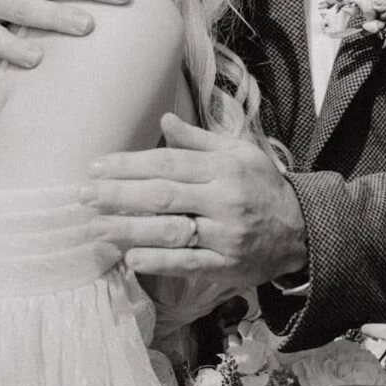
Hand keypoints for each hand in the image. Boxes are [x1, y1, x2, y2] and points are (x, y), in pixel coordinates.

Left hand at [87, 113, 307, 286]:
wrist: (302, 230)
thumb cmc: (264, 187)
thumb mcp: (240, 154)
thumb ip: (200, 141)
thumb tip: (164, 121)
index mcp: (225, 169)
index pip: (169, 163)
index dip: (129, 165)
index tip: (96, 166)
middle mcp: (224, 200)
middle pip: (163, 195)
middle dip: (118, 195)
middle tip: (83, 195)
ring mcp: (225, 235)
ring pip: (170, 231)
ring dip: (128, 229)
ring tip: (96, 227)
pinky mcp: (226, 265)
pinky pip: (186, 263)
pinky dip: (157, 261)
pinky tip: (129, 258)